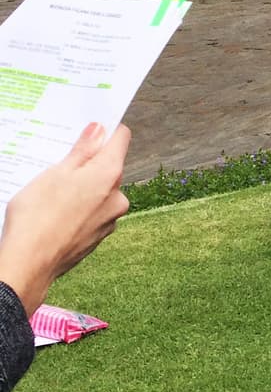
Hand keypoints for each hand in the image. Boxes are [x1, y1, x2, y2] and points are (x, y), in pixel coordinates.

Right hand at [0, 124, 130, 315]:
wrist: (29, 264)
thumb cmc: (38, 215)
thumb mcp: (56, 173)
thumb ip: (82, 151)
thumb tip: (99, 130)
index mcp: (110, 175)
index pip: (121, 139)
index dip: (106, 130)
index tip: (89, 128)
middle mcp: (118, 197)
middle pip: (109, 167)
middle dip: (88, 162)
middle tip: (59, 162)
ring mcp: (110, 220)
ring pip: (99, 192)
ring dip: (82, 187)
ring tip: (51, 192)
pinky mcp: (98, 237)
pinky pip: (92, 212)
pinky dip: (79, 208)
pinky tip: (55, 212)